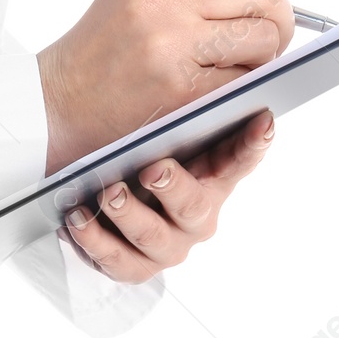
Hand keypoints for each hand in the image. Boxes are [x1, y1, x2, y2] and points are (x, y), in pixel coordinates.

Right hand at [36, 0, 291, 175]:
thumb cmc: (101, 49)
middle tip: (254, 33)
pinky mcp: (184, 89)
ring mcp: (173, 43)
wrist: (58, 102)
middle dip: (272, 14)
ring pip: (265, 35)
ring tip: (234, 61)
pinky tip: (219, 85)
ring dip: (262, 54)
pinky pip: (248, 79)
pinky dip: (244, 86)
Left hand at [60, 110, 274, 282]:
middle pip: (194, 206)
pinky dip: (95, 241)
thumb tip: (204, 73)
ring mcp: (168, 242)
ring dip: (128, 216)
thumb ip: (180, 112)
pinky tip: (76, 217)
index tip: (262, 121)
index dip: (253, 144)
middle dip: (174, 187)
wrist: (87, 187)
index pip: (240, 158)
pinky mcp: (135, 264)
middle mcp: (196, 214)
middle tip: (151, 169)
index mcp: (210, 176)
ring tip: (106, 193)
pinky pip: (118, 262)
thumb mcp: (154, 131)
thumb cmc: (130, 152)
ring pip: (154, 238)